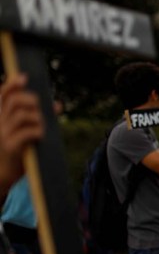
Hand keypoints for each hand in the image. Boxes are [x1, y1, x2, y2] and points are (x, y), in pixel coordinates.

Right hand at [0, 74, 43, 192]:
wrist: (2, 177)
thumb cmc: (18, 152)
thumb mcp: (25, 133)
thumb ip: (38, 117)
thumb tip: (57, 104)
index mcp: (0, 117)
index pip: (2, 95)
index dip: (12, 84)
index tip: (23, 77)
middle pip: (15, 101)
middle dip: (32, 101)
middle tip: (40, 110)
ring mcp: (3, 134)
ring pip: (23, 115)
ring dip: (38, 118)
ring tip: (42, 127)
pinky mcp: (11, 147)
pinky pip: (28, 132)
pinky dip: (38, 131)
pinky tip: (41, 136)